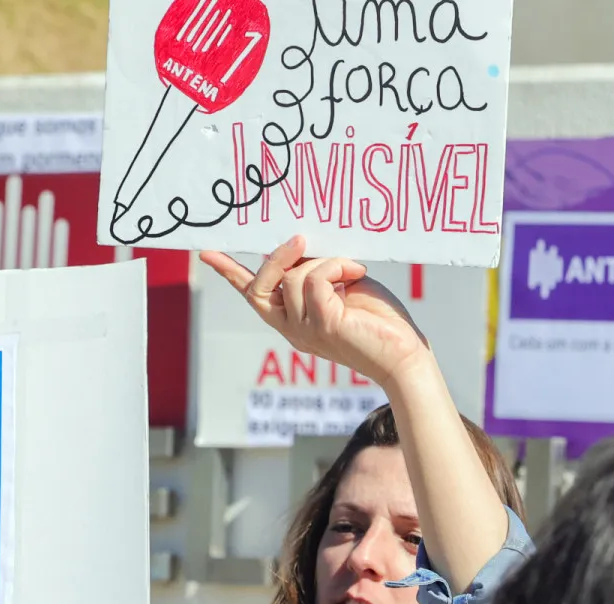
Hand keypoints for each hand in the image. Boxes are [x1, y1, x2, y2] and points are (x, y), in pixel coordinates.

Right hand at [200, 236, 430, 389]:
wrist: (406, 355)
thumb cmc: (380, 322)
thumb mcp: (341, 288)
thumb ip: (317, 273)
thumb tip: (301, 248)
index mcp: (294, 321)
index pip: (254, 296)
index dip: (230, 273)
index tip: (206, 252)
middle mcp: (293, 329)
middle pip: (259, 288)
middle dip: (275, 258)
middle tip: (300, 239)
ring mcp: (305, 330)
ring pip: (293, 277)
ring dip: (326, 262)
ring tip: (353, 270)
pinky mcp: (324, 325)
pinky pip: (315, 278)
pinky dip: (336, 267)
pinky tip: (356, 273)